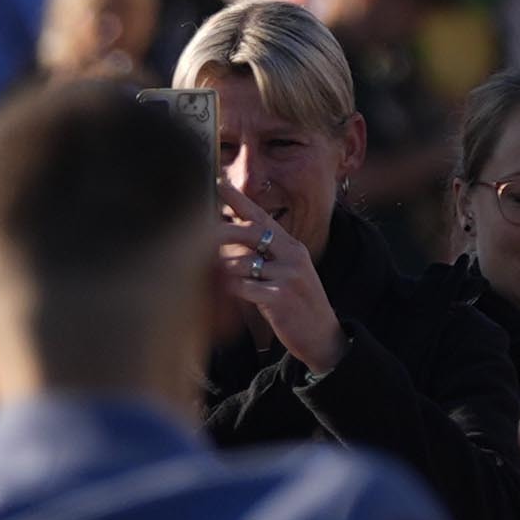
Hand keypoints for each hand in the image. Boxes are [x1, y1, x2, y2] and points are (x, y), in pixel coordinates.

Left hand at [216, 189, 345, 373]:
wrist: (323, 337)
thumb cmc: (297, 305)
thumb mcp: (287, 273)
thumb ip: (264, 255)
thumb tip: (228, 239)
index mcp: (292, 246)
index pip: (261, 216)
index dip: (238, 200)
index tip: (217, 182)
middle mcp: (293, 255)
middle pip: (249, 232)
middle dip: (220, 234)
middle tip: (196, 236)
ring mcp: (289, 275)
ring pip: (240, 263)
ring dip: (224, 274)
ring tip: (218, 284)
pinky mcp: (281, 297)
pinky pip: (243, 288)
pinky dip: (231, 292)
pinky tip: (230, 298)